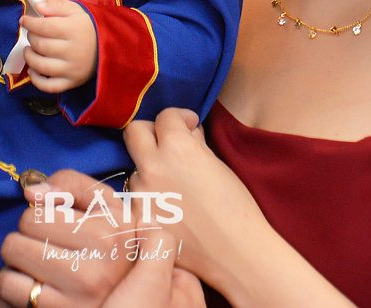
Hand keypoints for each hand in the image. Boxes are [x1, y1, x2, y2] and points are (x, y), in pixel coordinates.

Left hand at [0, 170, 133, 306]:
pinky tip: (36, 289)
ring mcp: (77, 296)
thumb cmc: (111, 247)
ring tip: (41, 271)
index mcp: (111, 232)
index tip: (57, 230)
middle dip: (26, 242)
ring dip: (18, 267)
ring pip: (9, 267)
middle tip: (48, 251)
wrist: (131, 298)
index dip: (40, 218)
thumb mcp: (106, 208)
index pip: (36, 213)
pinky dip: (14, 290)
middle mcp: (98, 266)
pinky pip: (9, 292)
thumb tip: (32, 192)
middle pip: (19, 237)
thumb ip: (73, 185)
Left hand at [20, 0, 97, 92]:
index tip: (24, 20)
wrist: (113, 46)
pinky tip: (33, 71)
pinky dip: (37, 80)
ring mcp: (73, 69)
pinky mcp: (73, 82)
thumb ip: (57, 5)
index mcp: (74, 30)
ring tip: (30, 50)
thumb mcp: (77, 10)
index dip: (29, 23)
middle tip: (32, 33)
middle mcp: (73, 51)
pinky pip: (49, 86)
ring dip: (30, 57)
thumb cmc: (91, 27)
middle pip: (41, 45)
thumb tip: (38, 7)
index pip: (44, 26)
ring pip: (41, 66)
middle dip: (31, 37)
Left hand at [123, 109, 267, 285]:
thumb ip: (196, 143)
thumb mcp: (218, 165)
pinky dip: (150, 196)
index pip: (165, 116)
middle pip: (134, 132)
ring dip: (150, 168)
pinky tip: (170, 207)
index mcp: (176, 148)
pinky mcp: (138, 218)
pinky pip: (137, 196)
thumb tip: (187, 131)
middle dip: (151, 131)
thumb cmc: (236, 208)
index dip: (180, 117)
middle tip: (167, 142)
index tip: (189, 124)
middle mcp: (152, 166)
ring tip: (174, 184)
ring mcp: (141, 194)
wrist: (235, 253)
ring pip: (135, 168)